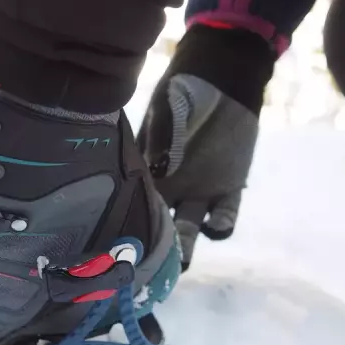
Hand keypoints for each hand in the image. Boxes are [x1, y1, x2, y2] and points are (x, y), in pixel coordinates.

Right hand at [137, 73, 258, 270]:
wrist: (222, 75)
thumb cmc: (182, 90)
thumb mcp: (162, 111)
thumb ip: (156, 141)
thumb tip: (147, 168)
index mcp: (146, 172)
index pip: (130, 203)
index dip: (124, 224)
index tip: (114, 246)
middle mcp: (170, 189)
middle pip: (156, 225)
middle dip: (150, 248)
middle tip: (142, 268)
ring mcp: (200, 192)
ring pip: (188, 227)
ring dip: (184, 246)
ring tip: (180, 262)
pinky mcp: (229, 188)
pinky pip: (226, 214)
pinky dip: (221, 225)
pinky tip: (215, 227)